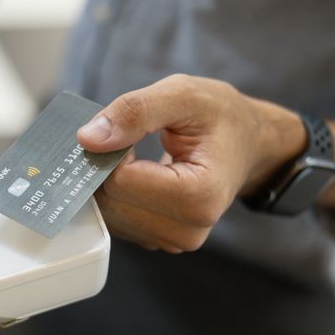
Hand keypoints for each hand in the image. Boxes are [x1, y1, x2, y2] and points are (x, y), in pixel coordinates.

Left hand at [76, 74, 309, 252]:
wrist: (246, 143)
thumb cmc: (221, 117)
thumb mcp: (183, 94)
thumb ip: (135, 111)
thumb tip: (87, 139)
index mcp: (199, 196)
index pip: (120, 181)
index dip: (114, 150)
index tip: (132, 130)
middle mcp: (188, 230)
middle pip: (112, 203)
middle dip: (108, 167)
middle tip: (130, 141)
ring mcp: (174, 240)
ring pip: (109, 214)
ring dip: (111, 182)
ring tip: (138, 157)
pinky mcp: (160, 240)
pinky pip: (117, 220)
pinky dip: (117, 195)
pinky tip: (137, 175)